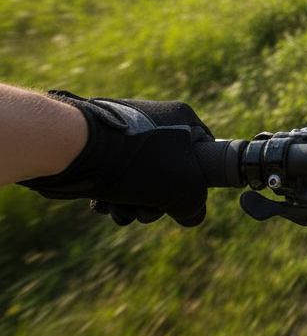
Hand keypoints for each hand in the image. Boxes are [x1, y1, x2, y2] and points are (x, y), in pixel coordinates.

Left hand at [22, 92, 212, 226]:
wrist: (71, 149)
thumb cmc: (136, 163)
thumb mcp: (184, 188)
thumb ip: (196, 206)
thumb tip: (191, 216)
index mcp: (182, 119)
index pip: (206, 152)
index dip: (199, 181)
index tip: (185, 197)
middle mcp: (156, 123)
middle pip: (171, 175)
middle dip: (158, 203)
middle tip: (146, 211)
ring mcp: (127, 136)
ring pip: (142, 182)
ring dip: (133, 205)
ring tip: (119, 210)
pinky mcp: (101, 149)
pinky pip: (116, 179)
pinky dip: (111, 196)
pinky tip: (102, 203)